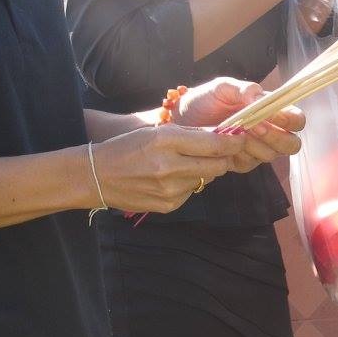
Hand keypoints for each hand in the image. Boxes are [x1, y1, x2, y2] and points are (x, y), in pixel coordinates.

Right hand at [88, 126, 247, 213]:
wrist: (97, 176)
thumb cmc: (128, 147)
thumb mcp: (157, 131)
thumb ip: (191, 134)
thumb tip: (224, 136)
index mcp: (167, 140)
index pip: (215, 144)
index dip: (234, 142)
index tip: (241, 138)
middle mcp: (170, 166)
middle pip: (217, 165)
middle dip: (224, 158)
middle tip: (222, 152)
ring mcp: (169, 189)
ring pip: (205, 179)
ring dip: (202, 170)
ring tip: (183, 163)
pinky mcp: (168, 205)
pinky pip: (191, 192)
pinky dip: (188, 184)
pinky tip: (170, 178)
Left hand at [173, 77, 305, 171]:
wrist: (181, 119)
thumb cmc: (206, 99)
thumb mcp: (223, 87)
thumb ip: (244, 89)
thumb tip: (258, 97)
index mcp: (272, 110)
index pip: (297, 120)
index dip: (290, 120)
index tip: (271, 115)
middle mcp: (270, 132)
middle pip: (292, 145)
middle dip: (276, 137)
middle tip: (255, 127)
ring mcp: (257, 149)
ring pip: (271, 155)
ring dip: (255, 144)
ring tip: (235, 132)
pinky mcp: (242, 163)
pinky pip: (250, 164)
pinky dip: (239, 153)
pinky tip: (227, 143)